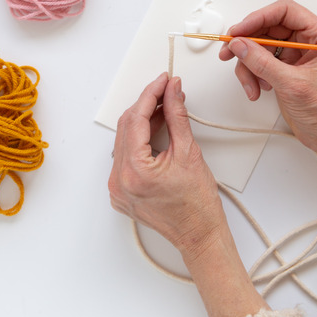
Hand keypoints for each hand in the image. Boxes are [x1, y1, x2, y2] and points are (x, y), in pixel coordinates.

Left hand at [108, 72, 224, 254]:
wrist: (199, 235)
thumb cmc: (198, 205)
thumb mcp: (189, 152)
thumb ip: (176, 116)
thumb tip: (172, 92)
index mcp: (134, 171)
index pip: (135, 120)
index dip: (150, 95)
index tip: (163, 81)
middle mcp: (119, 180)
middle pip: (126, 128)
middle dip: (146, 106)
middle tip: (166, 91)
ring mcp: (117, 188)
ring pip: (124, 141)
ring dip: (141, 122)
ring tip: (164, 109)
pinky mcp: (120, 192)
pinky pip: (124, 157)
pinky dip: (138, 142)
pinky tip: (154, 131)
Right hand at [218, 0, 316, 158]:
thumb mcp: (292, 84)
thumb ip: (262, 62)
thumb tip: (239, 44)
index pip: (285, 11)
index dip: (258, 18)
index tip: (238, 31)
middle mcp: (309, 40)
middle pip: (268, 27)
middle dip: (247, 43)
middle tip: (229, 53)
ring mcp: (296, 53)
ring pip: (260, 45)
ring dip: (249, 64)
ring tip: (251, 84)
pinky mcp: (286, 67)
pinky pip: (260, 60)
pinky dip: (253, 73)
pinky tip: (258, 88)